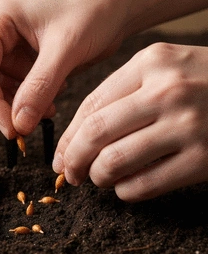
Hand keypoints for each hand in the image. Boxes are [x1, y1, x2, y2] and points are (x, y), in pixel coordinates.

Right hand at [0, 0, 127, 138]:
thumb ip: (40, 87)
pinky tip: (48, 104)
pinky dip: (25, 105)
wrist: (115, 4)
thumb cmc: (93, 9)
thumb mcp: (66, 48)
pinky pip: (12, 91)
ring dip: (13, 108)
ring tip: (44, 111)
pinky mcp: (20, 62)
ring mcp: (7, 49)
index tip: (12, 128)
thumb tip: (19, 124)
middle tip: (21, 129)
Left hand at [53, 42, 207, 201]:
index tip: (59, 155)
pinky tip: (125, 188)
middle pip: (96, 133)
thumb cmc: (204, 83)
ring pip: (114, 161)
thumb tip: (75, 137)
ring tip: (97, 179)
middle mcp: (168, 90)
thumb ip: (120, 94)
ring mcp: (189, 125)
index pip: (90, 105)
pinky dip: (125, 191)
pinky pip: (145, 184)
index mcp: (151, 62)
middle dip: (73, 160)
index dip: (68, 136)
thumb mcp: (163, 70)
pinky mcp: (205, 159)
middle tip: (70, 173)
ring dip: (97, 177)